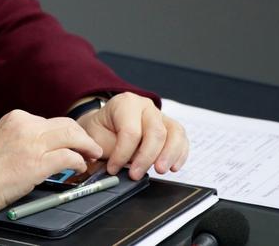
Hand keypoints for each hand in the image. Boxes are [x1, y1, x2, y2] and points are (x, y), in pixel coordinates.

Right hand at [0, 109, 102, 215]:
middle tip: (92, 148)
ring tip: (92, 156)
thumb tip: (48, 144)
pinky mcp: (37, 162)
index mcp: (17, 118)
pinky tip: (80, 168)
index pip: (52, 121)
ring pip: (72, 137)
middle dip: (83, 137)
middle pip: (67, 125)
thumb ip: (24, 136)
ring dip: (87, 147)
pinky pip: (69, 157)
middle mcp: (26, 125)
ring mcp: (32, 143)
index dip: (68, 133)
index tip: (76, 142)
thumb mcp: (3, 139)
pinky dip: (79, 162)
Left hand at [74, 92, 189, 180]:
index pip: (130, 131)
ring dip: (169, 156)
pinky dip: (180, 155)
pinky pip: (182, 140)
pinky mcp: (171, 127)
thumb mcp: (96, 137)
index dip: (122, 154)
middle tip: (135, 175)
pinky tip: (173, 167)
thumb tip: (116, 169)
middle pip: (156, 132)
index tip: (114, 169)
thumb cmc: (102, 131)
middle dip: (147, 157)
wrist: (107, 126)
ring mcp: (161, 115)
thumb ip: (107, 150)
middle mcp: (145, 106)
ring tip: (159, 171)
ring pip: (174, 134)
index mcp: (125, 103)